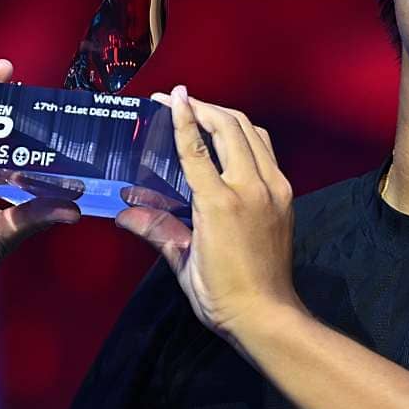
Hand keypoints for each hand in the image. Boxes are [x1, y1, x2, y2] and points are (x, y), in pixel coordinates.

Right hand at [115, 86, 300, 342]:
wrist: (267, 313)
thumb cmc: (219, 293)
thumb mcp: (183, 261)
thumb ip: (156, 228)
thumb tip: (122, 212)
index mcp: (221, 205)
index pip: (196, 149)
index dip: (182, 118)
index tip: (172, 95)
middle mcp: (252, 189)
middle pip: (230, 128)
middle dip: (205, 108)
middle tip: (181, 101)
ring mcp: (274, 189)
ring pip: (253, 133)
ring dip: (227, 117)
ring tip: (204, 114)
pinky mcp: (285, 196)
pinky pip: (266, 152)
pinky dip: (247, 137)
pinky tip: (230, 140)